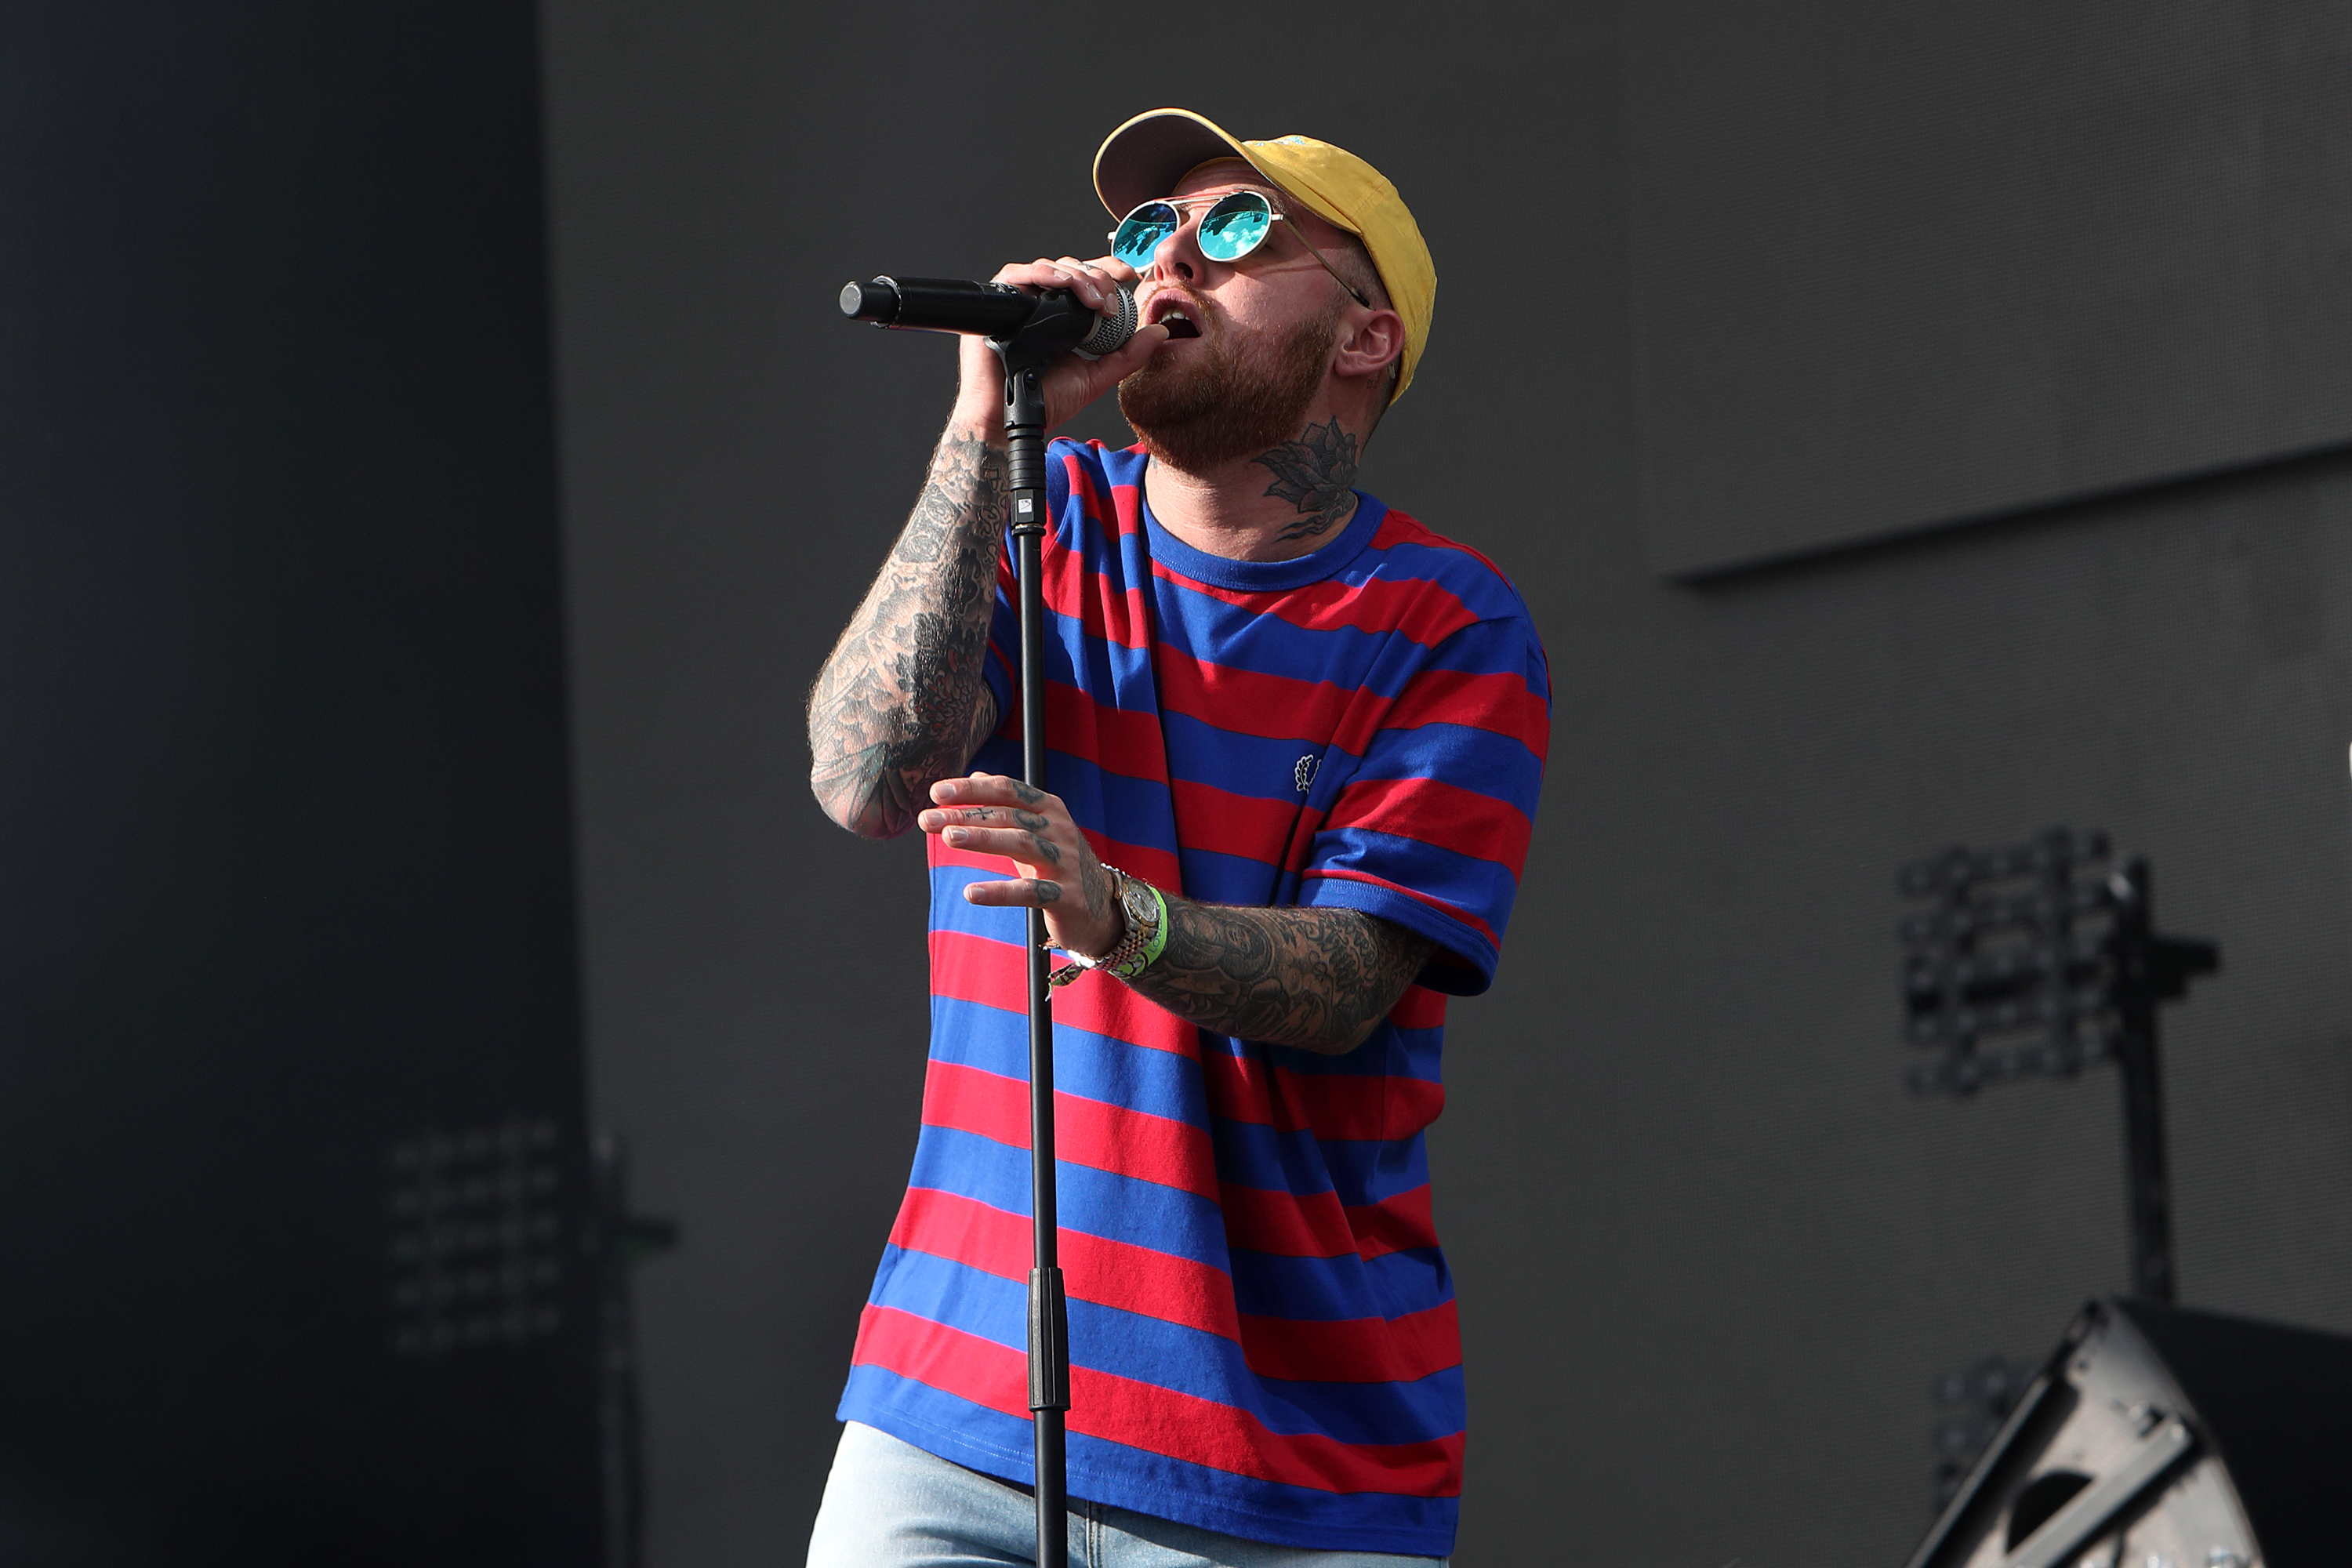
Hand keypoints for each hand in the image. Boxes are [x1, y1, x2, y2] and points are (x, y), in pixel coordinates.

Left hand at [918, 772, 1120, 957]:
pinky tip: (971, 893)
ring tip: (948, 838)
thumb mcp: (1036, 829)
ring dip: (982, 838)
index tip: (937, 792)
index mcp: (1049, 809)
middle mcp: (1059, 830)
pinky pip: (1030, 891)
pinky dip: (1000, 892)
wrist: (1102, 908)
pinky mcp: (1066, 896)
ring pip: (1020, 843)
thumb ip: (1006, 804)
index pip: (1007, 790)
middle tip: (928, 818)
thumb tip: (975, 775)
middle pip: (1008, 815)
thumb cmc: (1060, 863)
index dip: (972, 789)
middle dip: (966, 815)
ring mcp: (1065, 862)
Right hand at [950, 255, 1169, 437]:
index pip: (1086, 280)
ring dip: (1075, 276)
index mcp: (1065, 317)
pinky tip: (1061, 283)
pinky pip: (1018, 274)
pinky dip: (1042, 273)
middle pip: (1071, 269)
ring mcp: (1021, 302)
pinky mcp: (999, 302)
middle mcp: (1043, 305)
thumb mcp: (1096, 376)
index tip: (1129, 275)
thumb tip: (1159, 332)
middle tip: (1109, 301)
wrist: (1010, 419)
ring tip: (1094, 299)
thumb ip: (1127, 355)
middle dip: (1096, 277)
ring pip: (1049, 268)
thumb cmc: (1045, 400)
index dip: (1107, 270)